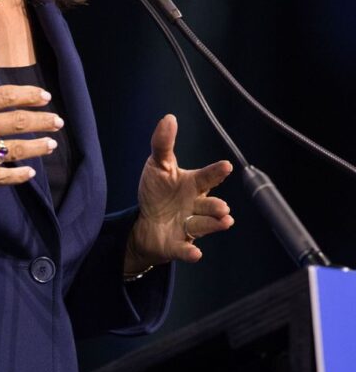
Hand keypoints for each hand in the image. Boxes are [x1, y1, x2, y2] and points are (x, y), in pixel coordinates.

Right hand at [0, 40, 63, 215]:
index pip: (5, 96)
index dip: (29, 95)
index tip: (44, 97)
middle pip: (18, 122)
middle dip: (43, 120)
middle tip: (57, 120)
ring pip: (15, 150)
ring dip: (38, 146)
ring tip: (51, 144)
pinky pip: (1, 178)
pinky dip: (19, 175)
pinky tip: (30, 172)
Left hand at [124, 114, 233, 272]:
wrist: (145, 223)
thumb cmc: (157, 192)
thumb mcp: (157, 165)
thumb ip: (163, 144)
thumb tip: (169, 118)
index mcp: (193, 184)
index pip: (207, 177)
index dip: (216, 172)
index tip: (226, 166)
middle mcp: (195, 206)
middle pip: (209, 206)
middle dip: (216, 207)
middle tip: (223, 208)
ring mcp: (188, 226)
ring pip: (203, 226)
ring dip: (212, 225)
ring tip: (223, 221)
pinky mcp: (177, 244)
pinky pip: (184, 249)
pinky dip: (190, 252)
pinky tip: (195, 253)